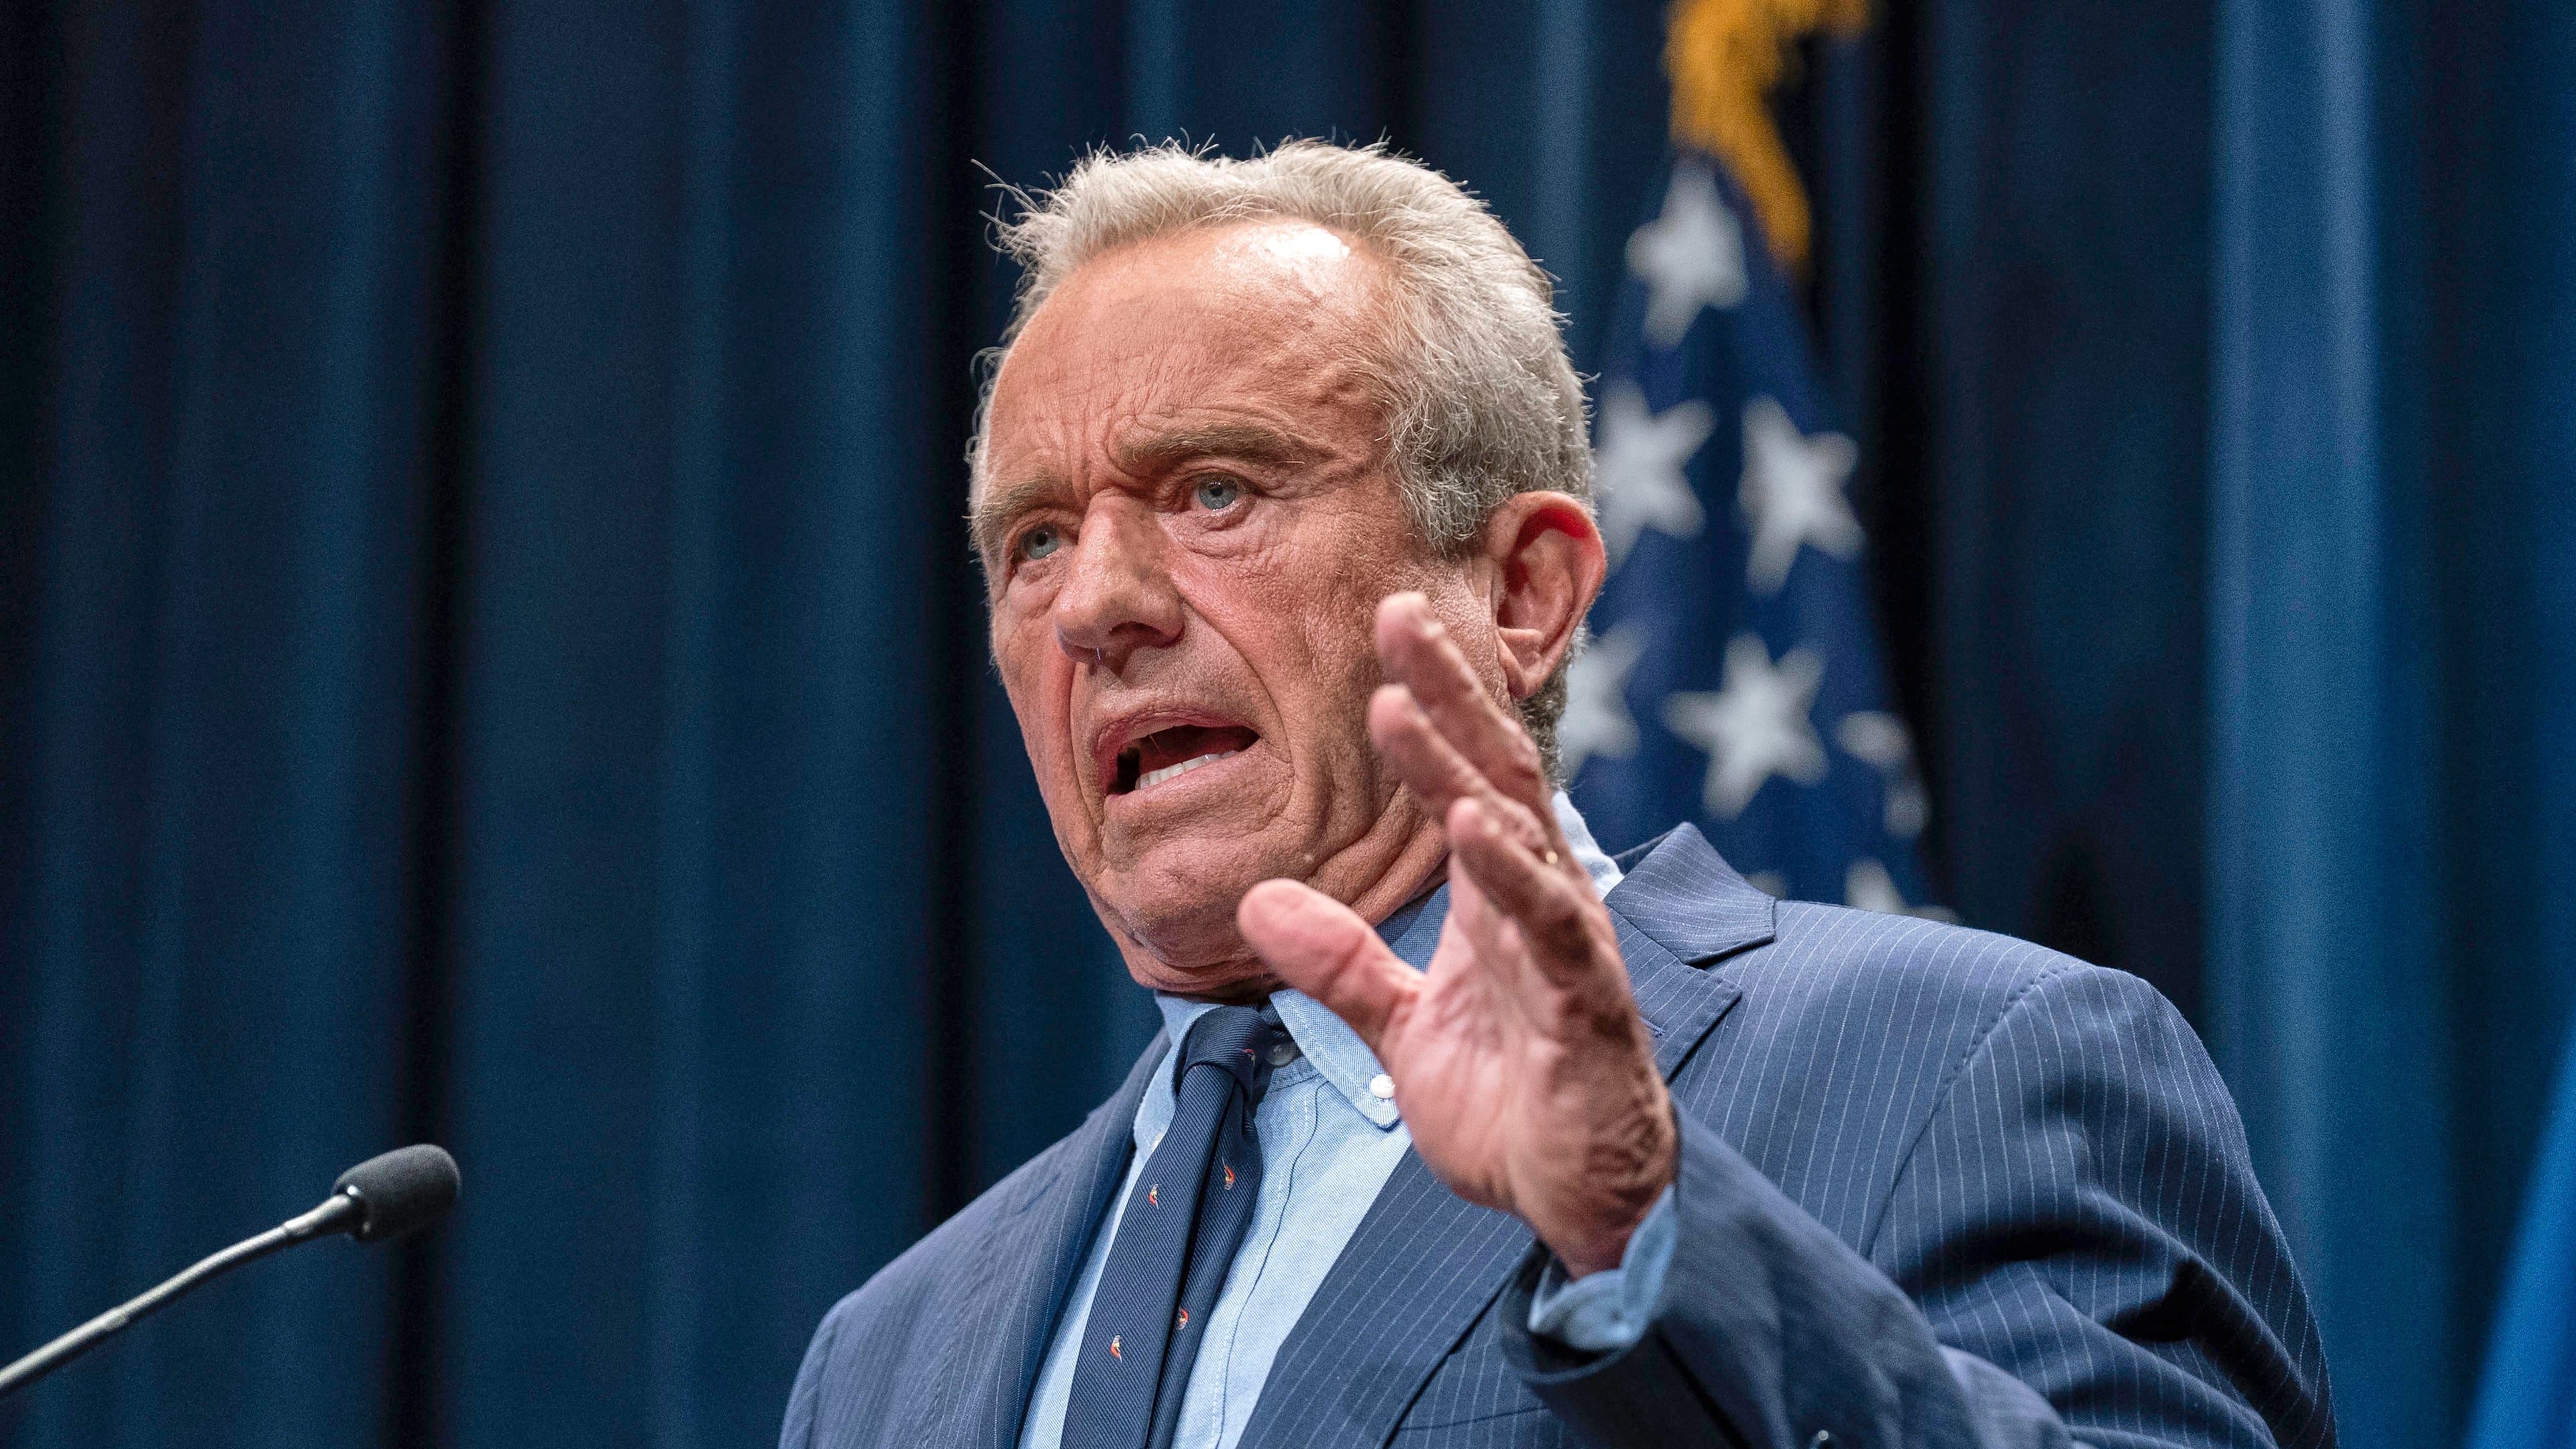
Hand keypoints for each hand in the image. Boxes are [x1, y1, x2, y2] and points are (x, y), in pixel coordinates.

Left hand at [1238, 593, 1674, 1275]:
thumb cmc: (1510, 1103)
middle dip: (1450, 692)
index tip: (1390, 620)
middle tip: (1398, 610)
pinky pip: (1551, 929)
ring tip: (1404, 704)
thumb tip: (1257, 902)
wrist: (1580, 1202)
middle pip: (1497, 773)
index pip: (1469, 774)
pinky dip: (1513, 874)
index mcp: (1502, 895)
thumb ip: (1341, 964)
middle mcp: (1543, 901)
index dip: (1436, 697)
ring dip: (1458, 767)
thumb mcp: (1402, 1029)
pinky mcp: (1586, 1008)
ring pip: (1517, 835)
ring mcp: (1570, 948)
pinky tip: (1475, 825)